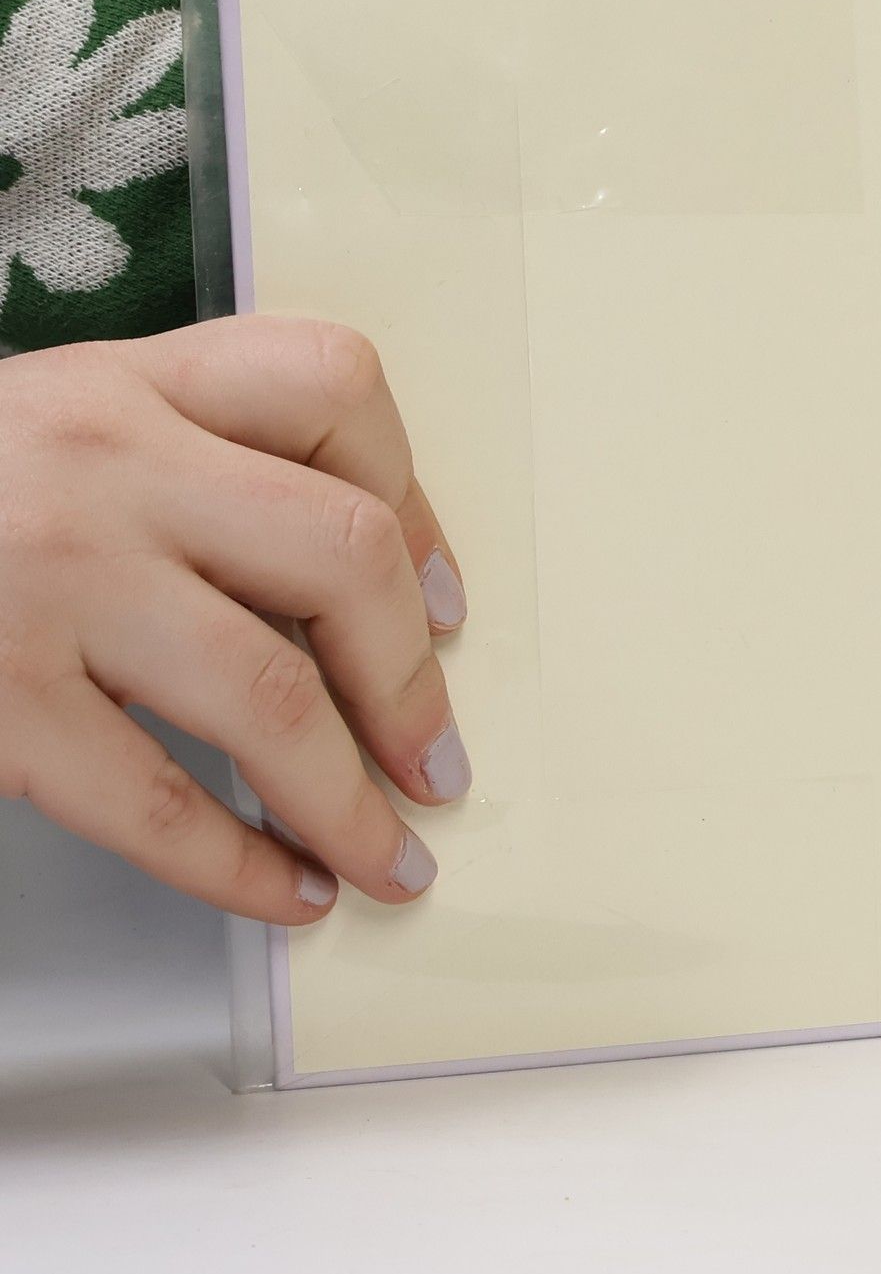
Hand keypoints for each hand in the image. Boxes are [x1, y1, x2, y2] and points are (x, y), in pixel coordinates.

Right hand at [0, 317, 468, 919]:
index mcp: (130, 382)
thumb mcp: (62, 430)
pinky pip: (152, 797)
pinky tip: (283, 891)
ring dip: (351, 797)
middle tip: (437, 760)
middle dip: (411, 678)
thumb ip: (194, 473)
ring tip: (392, 857)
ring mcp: (43, 578)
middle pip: (341, 552)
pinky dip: (237, 862)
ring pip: (267, 693)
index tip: (443, 604)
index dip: (419, 499)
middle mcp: (100, 461)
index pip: (333, 386)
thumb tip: (361, 611)